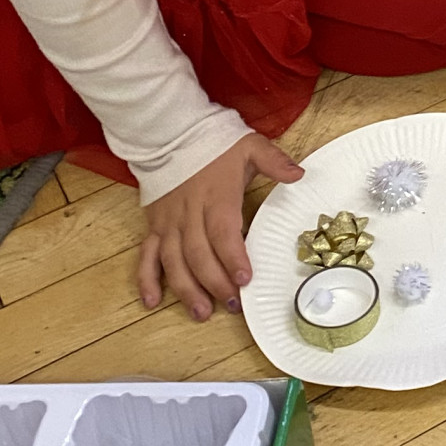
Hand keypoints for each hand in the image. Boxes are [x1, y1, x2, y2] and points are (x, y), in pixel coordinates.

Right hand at [139, 133, 304, 319]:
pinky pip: (146, 256)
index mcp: (216, 196)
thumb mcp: (249, 145)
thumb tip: (299, 175)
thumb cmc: (214, 143)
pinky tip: (152, 301)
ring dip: (186, 289)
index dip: (233, 257)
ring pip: (173, 261)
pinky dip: (147, 280)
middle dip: (215, 282)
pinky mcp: (154, 226)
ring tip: (201, 313)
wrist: (170, 132)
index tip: (245, 279)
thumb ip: (274, 161)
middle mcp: (189, 213)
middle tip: (232, 304)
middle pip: (199, 254)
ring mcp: (168, 223)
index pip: (223, 232)